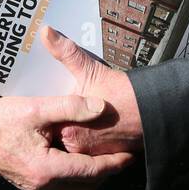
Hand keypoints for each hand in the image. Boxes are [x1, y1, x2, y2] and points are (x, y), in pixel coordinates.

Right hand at [0, 93, 132, 189]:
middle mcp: (43, 183)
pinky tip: (78, 155)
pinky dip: (75, 172)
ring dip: (91, 173)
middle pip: (86, 184)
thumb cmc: (0, 121)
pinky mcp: (30, 181)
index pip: (91, 171)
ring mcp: (35, 186)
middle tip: (121, 156)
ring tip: (104, 155)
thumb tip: (101, 108)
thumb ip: (70, 106)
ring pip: (74, 186)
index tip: (129, 155)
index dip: (113, 163)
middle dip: (106, 171)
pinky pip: (61, 182)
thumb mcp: (36, 108)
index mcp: (47, 169)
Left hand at [42, 26, 142, 155]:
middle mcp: (75, 145)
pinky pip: (84, 149)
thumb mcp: (91, 69)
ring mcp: (88, 153)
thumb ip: (66, 52)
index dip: (40, 111)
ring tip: (66, 116)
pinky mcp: (101, 156)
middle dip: (52, 120)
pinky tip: (83, 126)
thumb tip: (47, 33)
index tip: (34, 101)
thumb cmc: (124, 94)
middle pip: (54, 132)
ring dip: (67, 130)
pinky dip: (83, 138)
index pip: (43, 121)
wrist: (154, 111)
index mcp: (67, 126)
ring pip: (68, 142)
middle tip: (48, 107)